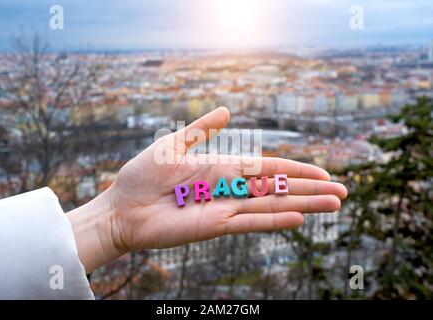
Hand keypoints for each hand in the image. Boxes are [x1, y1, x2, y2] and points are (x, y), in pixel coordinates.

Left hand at [67, 107, 346, 272]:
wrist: (122, 208)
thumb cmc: (143, 175)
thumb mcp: (174, 144)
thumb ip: (202, 130)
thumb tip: (228, 111)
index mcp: (222, 168)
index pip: (267, 167)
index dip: (295, 168)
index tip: (323, 171)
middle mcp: (229, 189)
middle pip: (278, 187)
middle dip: (310, 189)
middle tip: (343, 191)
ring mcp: (225, 208)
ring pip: (272, 204)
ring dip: (304, 203)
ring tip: (334, 204)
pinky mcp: (215, 226)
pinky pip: (251, 222)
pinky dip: (275, 220)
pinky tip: (300, 217)